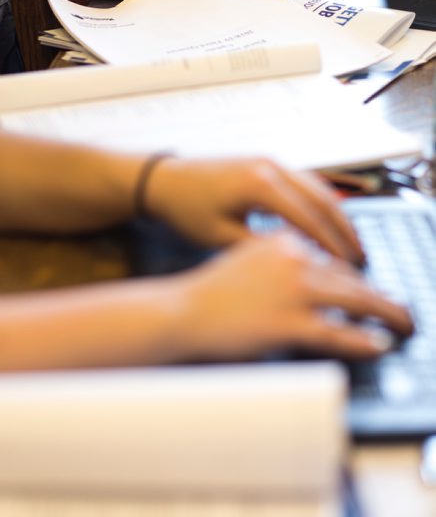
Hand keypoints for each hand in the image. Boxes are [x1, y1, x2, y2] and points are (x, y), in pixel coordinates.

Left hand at [144, 157, 363, 263]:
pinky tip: (326, 222)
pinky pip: (303, 181)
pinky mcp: (265, 162)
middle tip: (361, 257)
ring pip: (317, 186)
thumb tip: (298, 265)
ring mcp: (269, 160)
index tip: (349, 268)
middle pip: (323, 197)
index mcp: (260, 184)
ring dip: (336, 213)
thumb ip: (261, 250)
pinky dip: (320, 202)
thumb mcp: (222, 238)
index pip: (308, 217)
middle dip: (344, 228)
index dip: (331, 245)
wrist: (164, 180)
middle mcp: (270, 166)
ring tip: (350, 243)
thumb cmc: (186, 210)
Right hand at [174, 231, 412, 360]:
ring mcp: (293, 290)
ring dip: (387, 314)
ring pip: (356, 300)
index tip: (375, 289)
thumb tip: (317, 276)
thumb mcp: (249, 259)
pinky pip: (339, 333)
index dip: (360, 276)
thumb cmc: (211, 290)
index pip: (334, 257)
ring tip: (403, 324)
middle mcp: (294, 258)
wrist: (180, 311)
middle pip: (352, 277)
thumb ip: (283, 262)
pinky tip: (378, 345)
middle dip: (382, 296)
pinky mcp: (289, 322)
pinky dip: (364, 340)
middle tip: (402, 310)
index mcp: (284, 240)